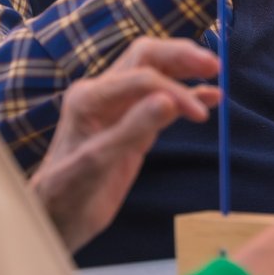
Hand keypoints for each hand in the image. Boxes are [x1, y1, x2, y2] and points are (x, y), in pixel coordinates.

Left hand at [31, 39, 219, 251]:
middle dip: (181, 57)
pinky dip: (187, 94)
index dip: (175, 90)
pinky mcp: (133, 123)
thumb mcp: (98, 161)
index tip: (200, 115)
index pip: (141, 78)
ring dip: (185, 69)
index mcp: (89, 96)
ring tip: (215, 71)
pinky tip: (211, 94)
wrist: (58, 217)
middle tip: (214, 65)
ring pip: (156, 72)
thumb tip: (170, 100)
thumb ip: (133, 129)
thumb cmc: (68, 191)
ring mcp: (119, 107)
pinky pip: (163, 100)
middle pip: (147, 58)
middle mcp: (103, 93)